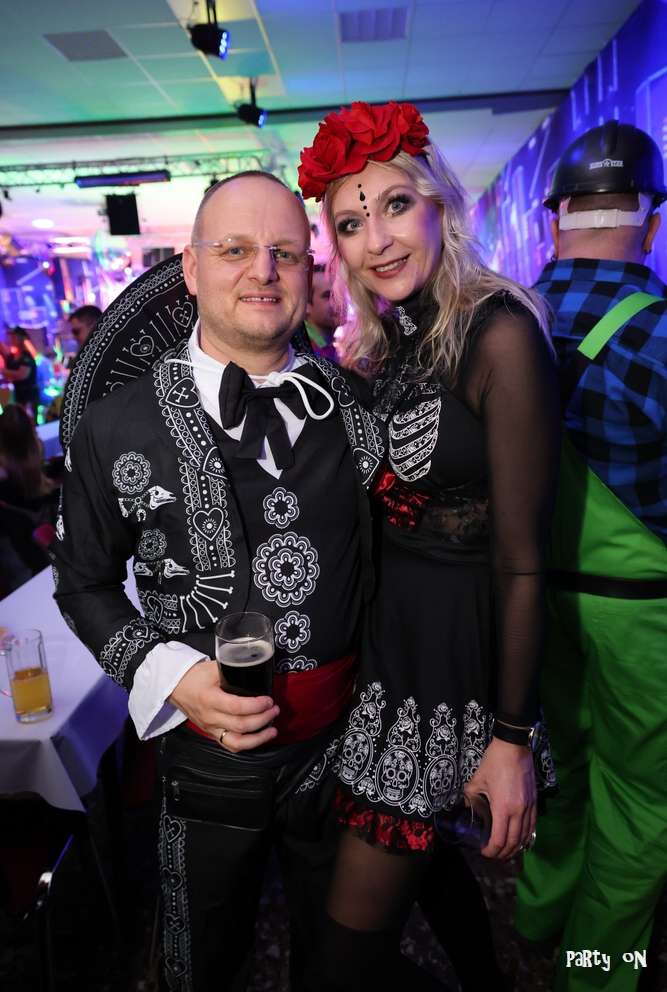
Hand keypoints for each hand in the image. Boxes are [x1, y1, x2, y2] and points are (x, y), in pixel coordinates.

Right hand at [169, 659, 279, 752]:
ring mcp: (211, 729)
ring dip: (258, 739)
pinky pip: (230, 746)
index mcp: (210, 699)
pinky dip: (247, 745)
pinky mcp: (212, 734)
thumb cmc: (194, 676)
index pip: (236, 707)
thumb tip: (255, 667)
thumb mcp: (212, 667)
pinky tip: (259, 738)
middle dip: (262, 719)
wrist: (175, 687)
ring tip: (273, 730)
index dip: (256, 705)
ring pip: (236, 742)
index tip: (268, 700)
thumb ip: (232, 668)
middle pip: (240, 725)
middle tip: (275, 710)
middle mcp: (210, 717)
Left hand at [464, 737, 535, 859]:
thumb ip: (470, 798)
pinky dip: (526, 836)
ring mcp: (529, 807)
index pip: (500, 839)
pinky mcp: (535, 801)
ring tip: (506, 850)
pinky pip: (532, 825)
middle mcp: (519, 812)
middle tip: (494, 854)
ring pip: (526, 836)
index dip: (492, 850)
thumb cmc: (494, 762)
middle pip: (514, 842)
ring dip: (516, 847)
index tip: (484, 851)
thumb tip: (467, 808)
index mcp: (503, 808)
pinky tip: (520, 838)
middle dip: (504, 852)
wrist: (514, 746)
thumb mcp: (477, 781)